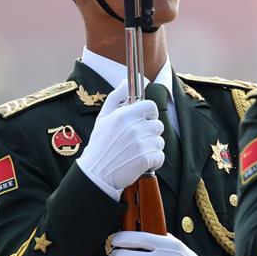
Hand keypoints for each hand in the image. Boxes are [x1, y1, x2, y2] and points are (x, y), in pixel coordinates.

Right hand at [77, 81, 164, 200]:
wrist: (96, 173)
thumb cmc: (99, 145)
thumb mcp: (103, 117)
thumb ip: (116, 97)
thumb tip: (125, 82)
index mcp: (124, 115)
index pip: (151, 106)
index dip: (150, 113)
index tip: (144, 120)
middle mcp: (134, 127)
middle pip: (158, 124)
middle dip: (151, 132)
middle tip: (138, 140)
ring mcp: (141, 143)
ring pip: (160, 141)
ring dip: (152, 147)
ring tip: (137, 152)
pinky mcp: (146, 159)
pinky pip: (160, 156)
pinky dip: (154, 161)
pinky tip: (141, 162)